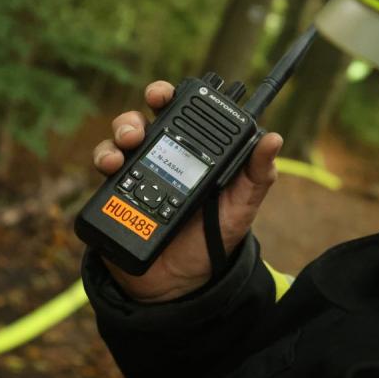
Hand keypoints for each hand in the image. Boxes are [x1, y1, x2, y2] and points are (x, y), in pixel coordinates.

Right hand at [91, 81, 282, 301]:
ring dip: (119, 134)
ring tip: (127, 145)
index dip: (173, 96)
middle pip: (143, 121)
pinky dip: (104, 161)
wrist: (183, 284)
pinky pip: (104, 172)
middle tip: (142, 122)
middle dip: (138, 112)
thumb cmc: (215, 236)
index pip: (182, 115)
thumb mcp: (244, 204)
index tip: (169, 94)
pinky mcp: (114, 198)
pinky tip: (112, 167)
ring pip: (118, 141)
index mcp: (193, 153)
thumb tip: (274, 138)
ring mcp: (134, 176)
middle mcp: (161, 158)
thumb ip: (258, 173)